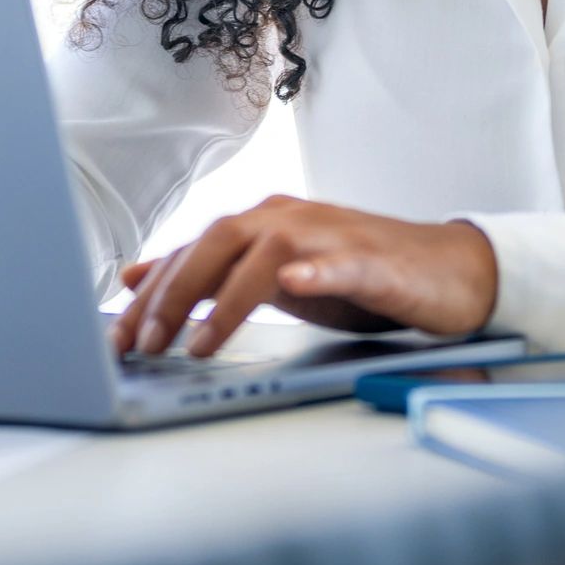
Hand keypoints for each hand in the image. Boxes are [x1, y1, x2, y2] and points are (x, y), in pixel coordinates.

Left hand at [109, 194, 499, 358]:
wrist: (447, 268)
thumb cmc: (358, 273)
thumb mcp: (274, 276)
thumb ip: (212, 275)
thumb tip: (143, 280)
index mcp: (264, 224)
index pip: (193, 251)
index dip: (151, 290)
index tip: (117, 333)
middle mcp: (290, 219)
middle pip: (217, 243)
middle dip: (174, 294)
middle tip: (144, 345)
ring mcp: (332, 235)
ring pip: (267, 255)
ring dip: (227, 299)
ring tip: (198, 344)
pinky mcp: (375, 259)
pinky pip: (341, 261)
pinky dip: (317, 270)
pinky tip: (298, 283)